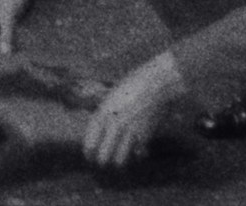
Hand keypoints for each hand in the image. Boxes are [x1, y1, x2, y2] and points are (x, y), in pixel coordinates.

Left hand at [83, 52, 185, 168]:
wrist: (158, 83)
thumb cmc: (134, 84)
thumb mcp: (113, 95)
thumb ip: (105, 112)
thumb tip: (100, 128)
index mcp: (104, 112)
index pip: (90, 140)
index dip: (88, 151)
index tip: (89, 156)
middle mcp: (115, 123)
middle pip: (103, 155)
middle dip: (101, 160)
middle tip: (102, 161)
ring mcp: (130, 130)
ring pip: (119, 160)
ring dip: (118, 161)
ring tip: (117, 159)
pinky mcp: (146, 135)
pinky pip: (137, 154)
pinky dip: (136, 154)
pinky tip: (137, 150)